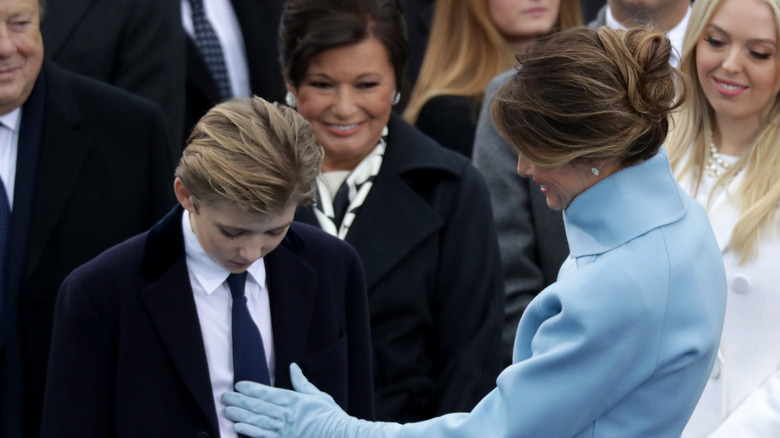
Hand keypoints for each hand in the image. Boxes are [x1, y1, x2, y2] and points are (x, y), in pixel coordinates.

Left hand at [222, 363, 401, 437]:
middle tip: (225, 396)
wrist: (341, 436)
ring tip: (227, 410)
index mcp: (295, 401)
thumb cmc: (330, 417)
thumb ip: (301, 383)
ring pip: (257, 420)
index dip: (251, 389)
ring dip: (240, 414)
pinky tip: (238, 427)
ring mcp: (285, 429)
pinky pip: (263, 436)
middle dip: (240, 400)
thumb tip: (292, 367)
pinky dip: (250, 431)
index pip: (268, 393)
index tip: (238, 385)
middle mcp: (287, 414)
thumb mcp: (318, 396)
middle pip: (259, 406)